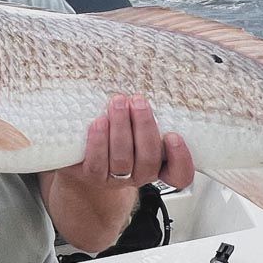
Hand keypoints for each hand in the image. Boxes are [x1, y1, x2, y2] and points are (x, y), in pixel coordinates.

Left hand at [62, 94, 194, 190]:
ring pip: (122, 159)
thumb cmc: (115, 138)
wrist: (82, 164)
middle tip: (138, 102)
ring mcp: (116, 179)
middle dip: (144, 126)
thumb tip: (147, 82)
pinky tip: (99, 122)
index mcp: (158, 164)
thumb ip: (144, 115)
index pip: (179, 174)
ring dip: (121, 128)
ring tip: (117, 103)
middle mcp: (140, 174)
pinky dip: (99, 142)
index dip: (181, 159)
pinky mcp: (93, 177)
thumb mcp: (136, 127)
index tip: (174, 136)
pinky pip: (97, 163)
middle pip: (148, 158)